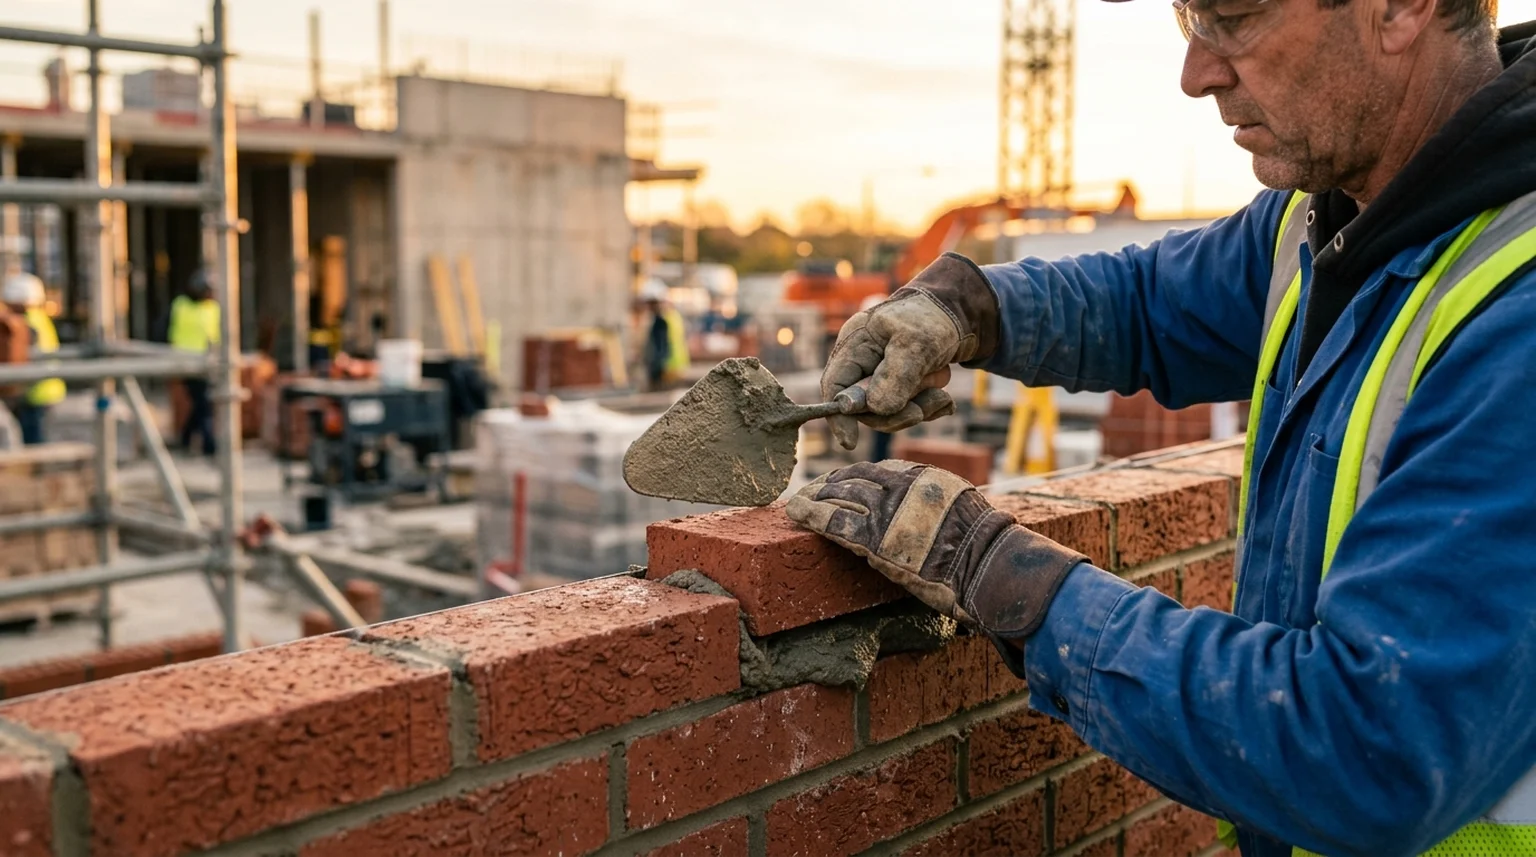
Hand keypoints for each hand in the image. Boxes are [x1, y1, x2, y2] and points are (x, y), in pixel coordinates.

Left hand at [785, 460, 1085, 645]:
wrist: (988, 569)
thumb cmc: (983, 550)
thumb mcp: (963, 509)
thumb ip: (935, 502)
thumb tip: (922, 508)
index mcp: (926, 478)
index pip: (880, 470)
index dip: (856, 476)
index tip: (841, 480)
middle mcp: (905, 488)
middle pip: (857, 479)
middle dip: (831, 483)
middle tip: (813, 489)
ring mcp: (890, 512)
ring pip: (841, 495)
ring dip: (816, 497)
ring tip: (800, 502)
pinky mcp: (877, 539)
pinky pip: (836, 521)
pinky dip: (812, 514)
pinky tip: (797, 512)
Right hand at [822, 253, 1000, 449]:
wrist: (961, 312)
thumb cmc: (933, 319)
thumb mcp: (917, 343)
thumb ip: (894, 377)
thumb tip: (876, 409)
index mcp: (856, 345)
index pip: (834, 386)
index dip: (838, 415)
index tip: (849, 441)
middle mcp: (864, 363)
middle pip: (863, 407)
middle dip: (894, 413)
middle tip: (921, 410)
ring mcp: (882, 376)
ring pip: (889, 412)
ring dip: (918, 408)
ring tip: (942, 395)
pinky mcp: (902, 387)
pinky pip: (908, 410)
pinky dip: (927, 407)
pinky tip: (944, 398)